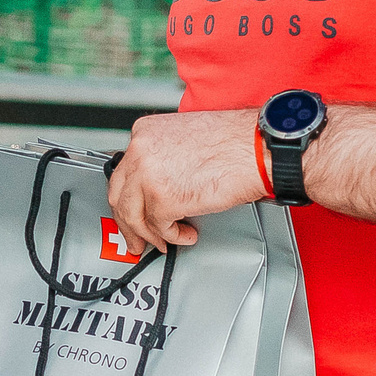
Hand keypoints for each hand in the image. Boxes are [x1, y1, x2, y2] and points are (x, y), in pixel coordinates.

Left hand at [108, 110, 267, 251]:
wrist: (255, 148)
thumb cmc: (233, 141)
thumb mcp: (183, 138)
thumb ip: (162, 157)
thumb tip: (159, 182)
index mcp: (143, 133)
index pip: (123, 173)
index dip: (128, 197)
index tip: (133, 210)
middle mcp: (140, 151)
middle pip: (120, 196)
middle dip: (128, 223)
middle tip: (135, 237)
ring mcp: (148, 176)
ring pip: (133, 216)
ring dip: (148, 235)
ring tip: (161, 242)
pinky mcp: (163, 199)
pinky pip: (160, 228)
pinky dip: (173, 237)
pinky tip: (185, 234)